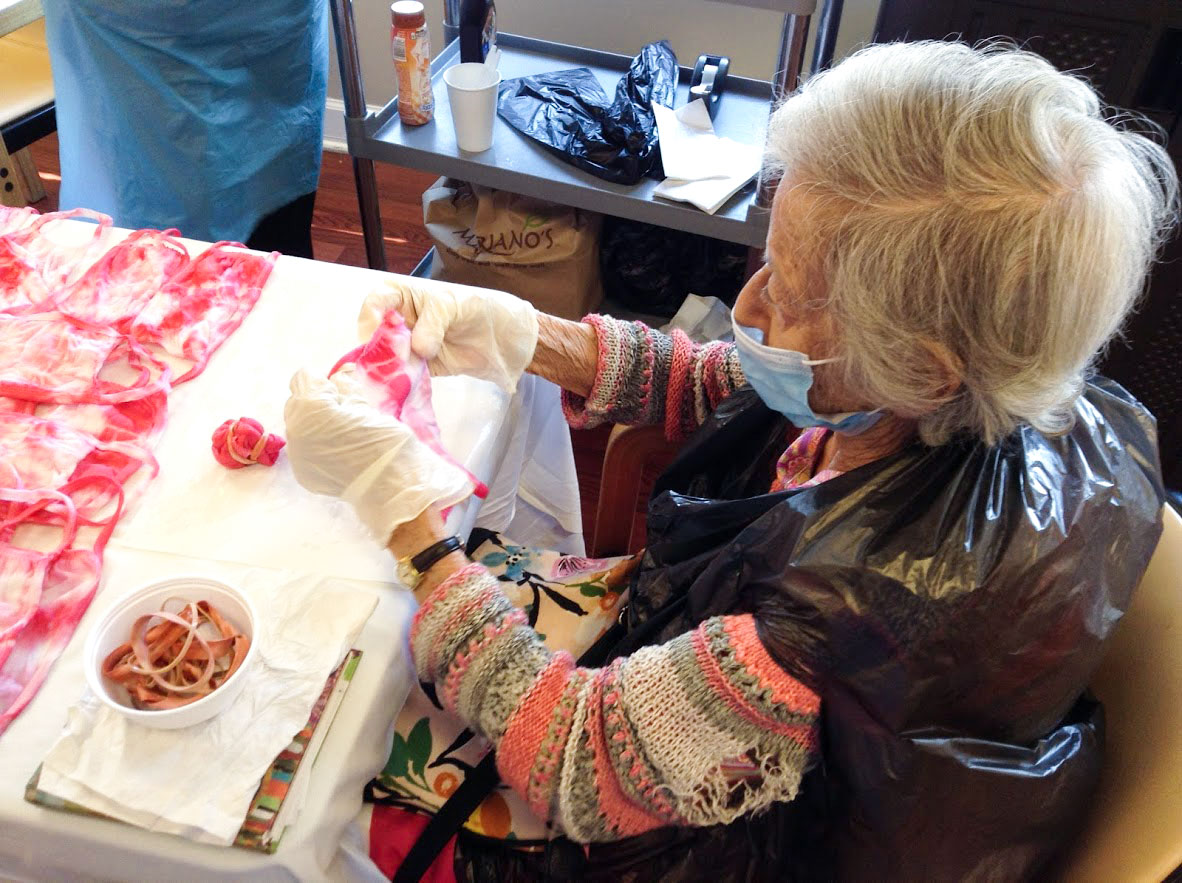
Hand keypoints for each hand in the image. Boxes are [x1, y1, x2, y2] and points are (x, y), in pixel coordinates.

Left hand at [283, 369, 472, 544]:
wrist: (391, 485)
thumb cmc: (384, 440)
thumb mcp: (366, 406)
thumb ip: (347, 388)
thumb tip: (340, 374)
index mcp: (311, 407)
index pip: (306, 378)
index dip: (327, 383)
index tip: (345, 393)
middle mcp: (295, 429)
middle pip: (297, 400)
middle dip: (318, 402)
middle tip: (346, 413)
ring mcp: (297, 453)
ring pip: (299, 425)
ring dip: (315, 424)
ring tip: (342, 434)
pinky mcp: (302, 472)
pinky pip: (304, 448)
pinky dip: (317, 446)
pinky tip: (338, 452)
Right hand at [359, 277, 538, 392]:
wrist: (507, 338)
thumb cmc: (482, 309)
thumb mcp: (456, 305)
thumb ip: (434, 322)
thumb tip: (418, 347)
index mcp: (405, 296)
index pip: (376, 302)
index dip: (371, 318)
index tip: (379, 335)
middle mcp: (401, 320)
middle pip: (375, 334)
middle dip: (378, 349)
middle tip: (389, 362)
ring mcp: (409, 346)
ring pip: (386, 357)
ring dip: (389, 368)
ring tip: (398, 377)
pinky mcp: (420, 368)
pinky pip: (403, 375)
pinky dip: (403, 381)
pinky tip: (407, 386)